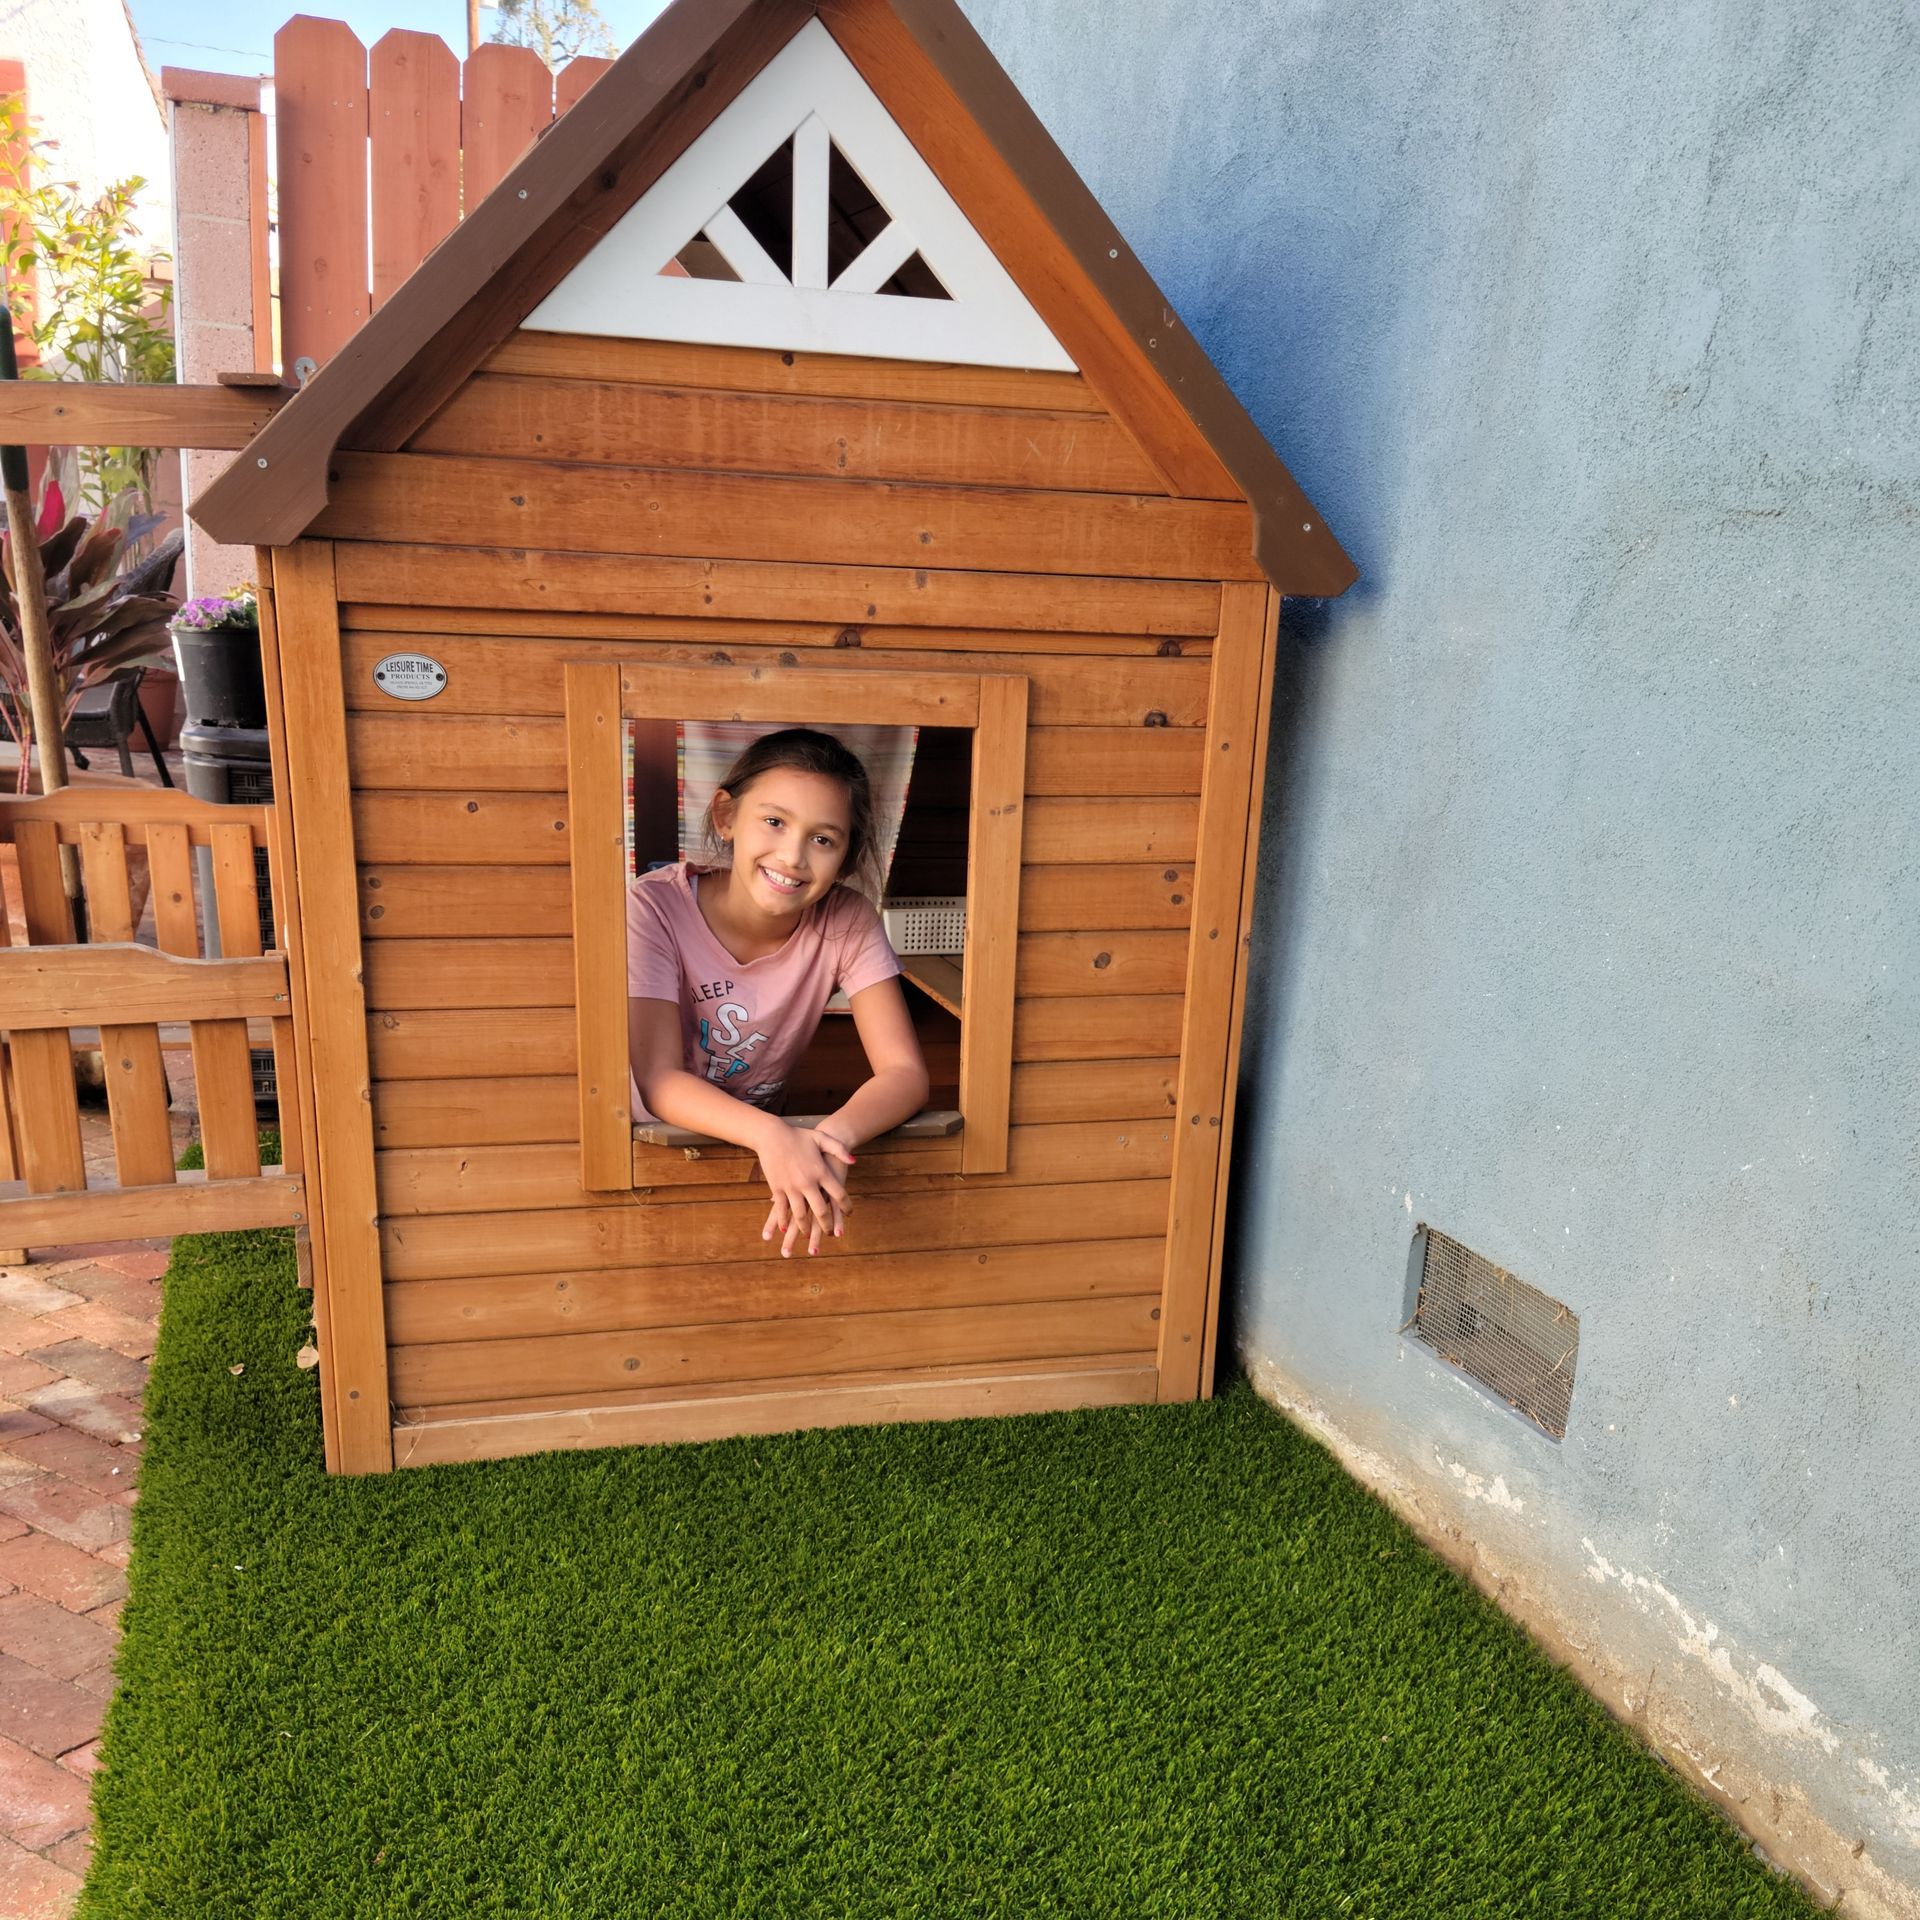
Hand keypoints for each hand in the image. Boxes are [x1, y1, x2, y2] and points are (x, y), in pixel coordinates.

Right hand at [756, 1124, 855, 1257]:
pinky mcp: (777, 1188)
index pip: (839, 1194)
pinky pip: (782, 1210)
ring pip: (800, 1215)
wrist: (771, 1134)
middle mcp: (808, 1182)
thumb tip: (854, 1161)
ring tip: (808, 1234)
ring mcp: (791, 1187)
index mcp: (821, 1171)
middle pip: (821, 1210)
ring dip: (805, 1228)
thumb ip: (839, 1149)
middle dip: (827, 1225)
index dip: (846, 1206)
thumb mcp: (821, 1138)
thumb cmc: (798, 1135)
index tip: (849, 1214)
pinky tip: (785, 1228)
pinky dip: (784, 1221)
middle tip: (830, 1233)